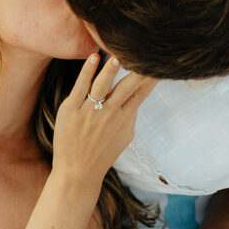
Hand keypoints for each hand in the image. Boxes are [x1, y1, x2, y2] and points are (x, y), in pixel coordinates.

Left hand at [53, 55, 157, 183]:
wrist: (77, 172)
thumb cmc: (102, 153)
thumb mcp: (125, 136)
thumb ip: (131, 115)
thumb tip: (138, 95)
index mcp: (124, 119)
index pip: (141, 93)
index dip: (150, 78)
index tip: (158, 64)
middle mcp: (109, 114)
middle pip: (126, 87)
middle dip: (137, 72)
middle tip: (144, 56)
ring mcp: (89, 112)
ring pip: (102, 86)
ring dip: (110, 71)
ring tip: (116, 57)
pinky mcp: (70, 110)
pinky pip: (80, 87)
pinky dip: (86, 72)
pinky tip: (93, 58)